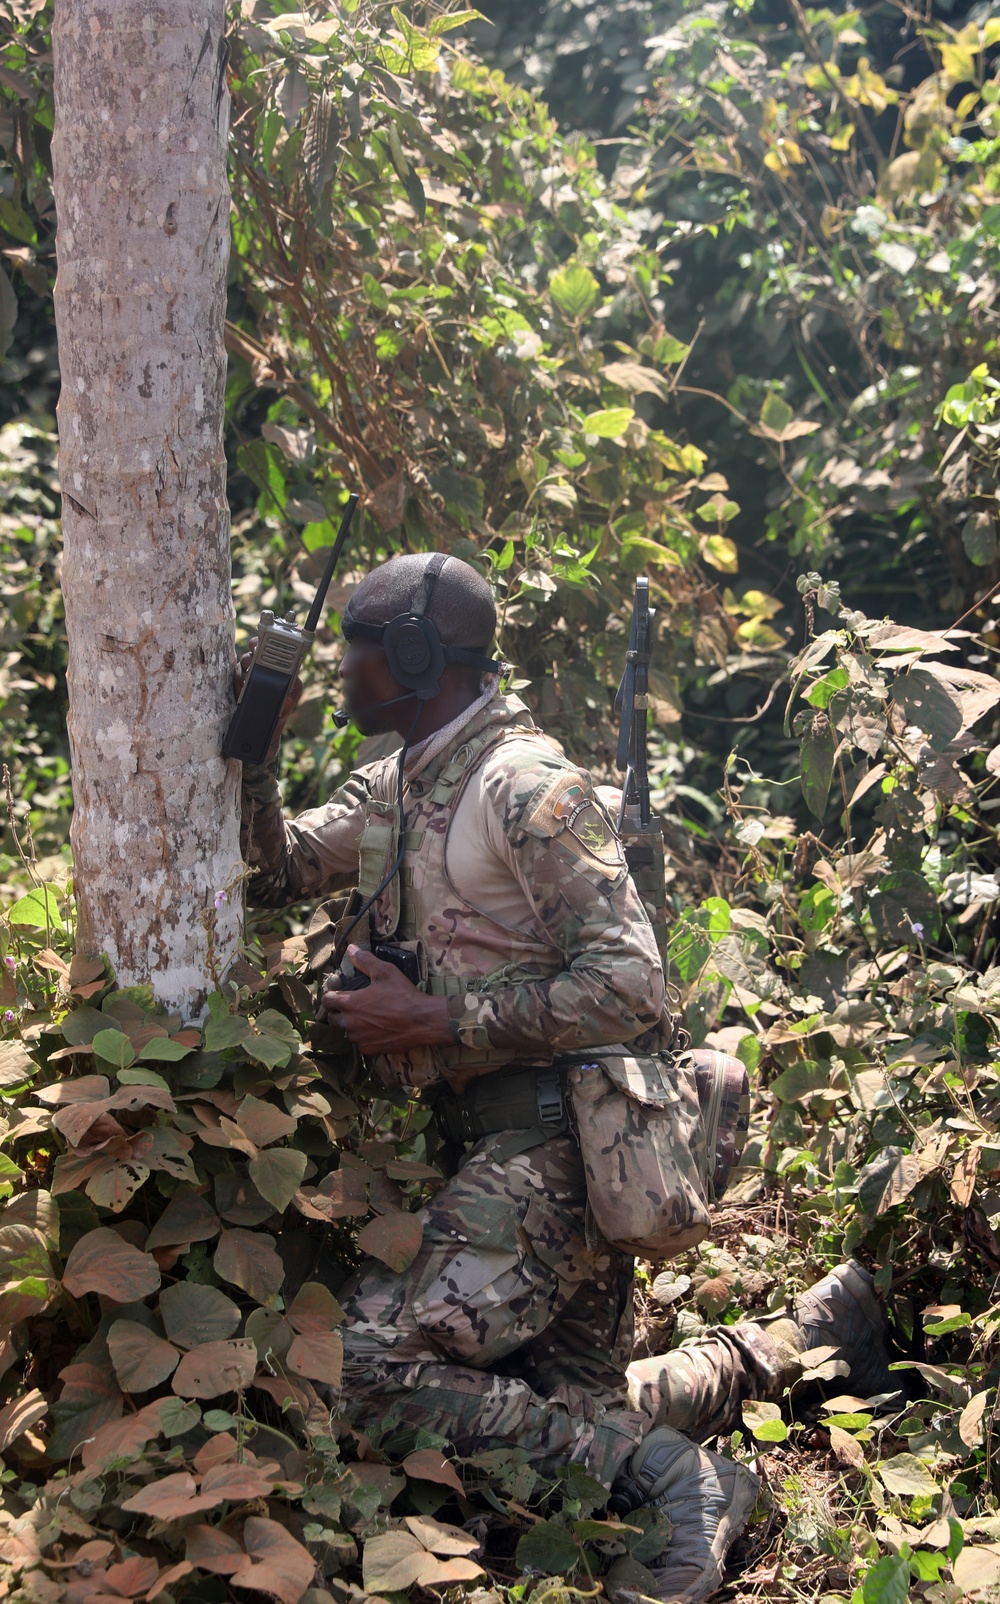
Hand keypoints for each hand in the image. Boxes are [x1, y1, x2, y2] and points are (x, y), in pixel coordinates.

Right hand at [233, 636, 302, 762]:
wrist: (265, 728)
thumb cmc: (280, 710)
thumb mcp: (290, 697)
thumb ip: (294, 685)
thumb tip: (295, 675)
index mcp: (276, 667)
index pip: (273, 648)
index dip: (271, 640)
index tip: (269, 637)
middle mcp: (262, 667)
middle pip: (256, 649)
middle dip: (255, 645)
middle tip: (255, 648)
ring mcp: (249, 674)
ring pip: (245, 659)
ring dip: (247, 661)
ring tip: (250, 668)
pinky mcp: (238, 683)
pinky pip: (235, 673)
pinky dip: (239, 674)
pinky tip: (243, 679)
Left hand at [321, 944, 451, 1054]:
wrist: (421, 1021)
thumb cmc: (403, 995)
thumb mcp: (385, 972)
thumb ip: (365, 960)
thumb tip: (351, 949)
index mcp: (350, 1003)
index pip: (327, 1001)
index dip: (331, 996)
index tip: (338, 994)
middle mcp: (349, 1023)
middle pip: (332, 1019)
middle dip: (339, 1012)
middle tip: (354, 1006)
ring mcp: (359, 1038)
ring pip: (347, 1032)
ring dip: (352, 1025)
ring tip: (368, 1018)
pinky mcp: (369, 1050)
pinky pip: (360, 1043)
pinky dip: (365, 1037)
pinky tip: (377, 1029)